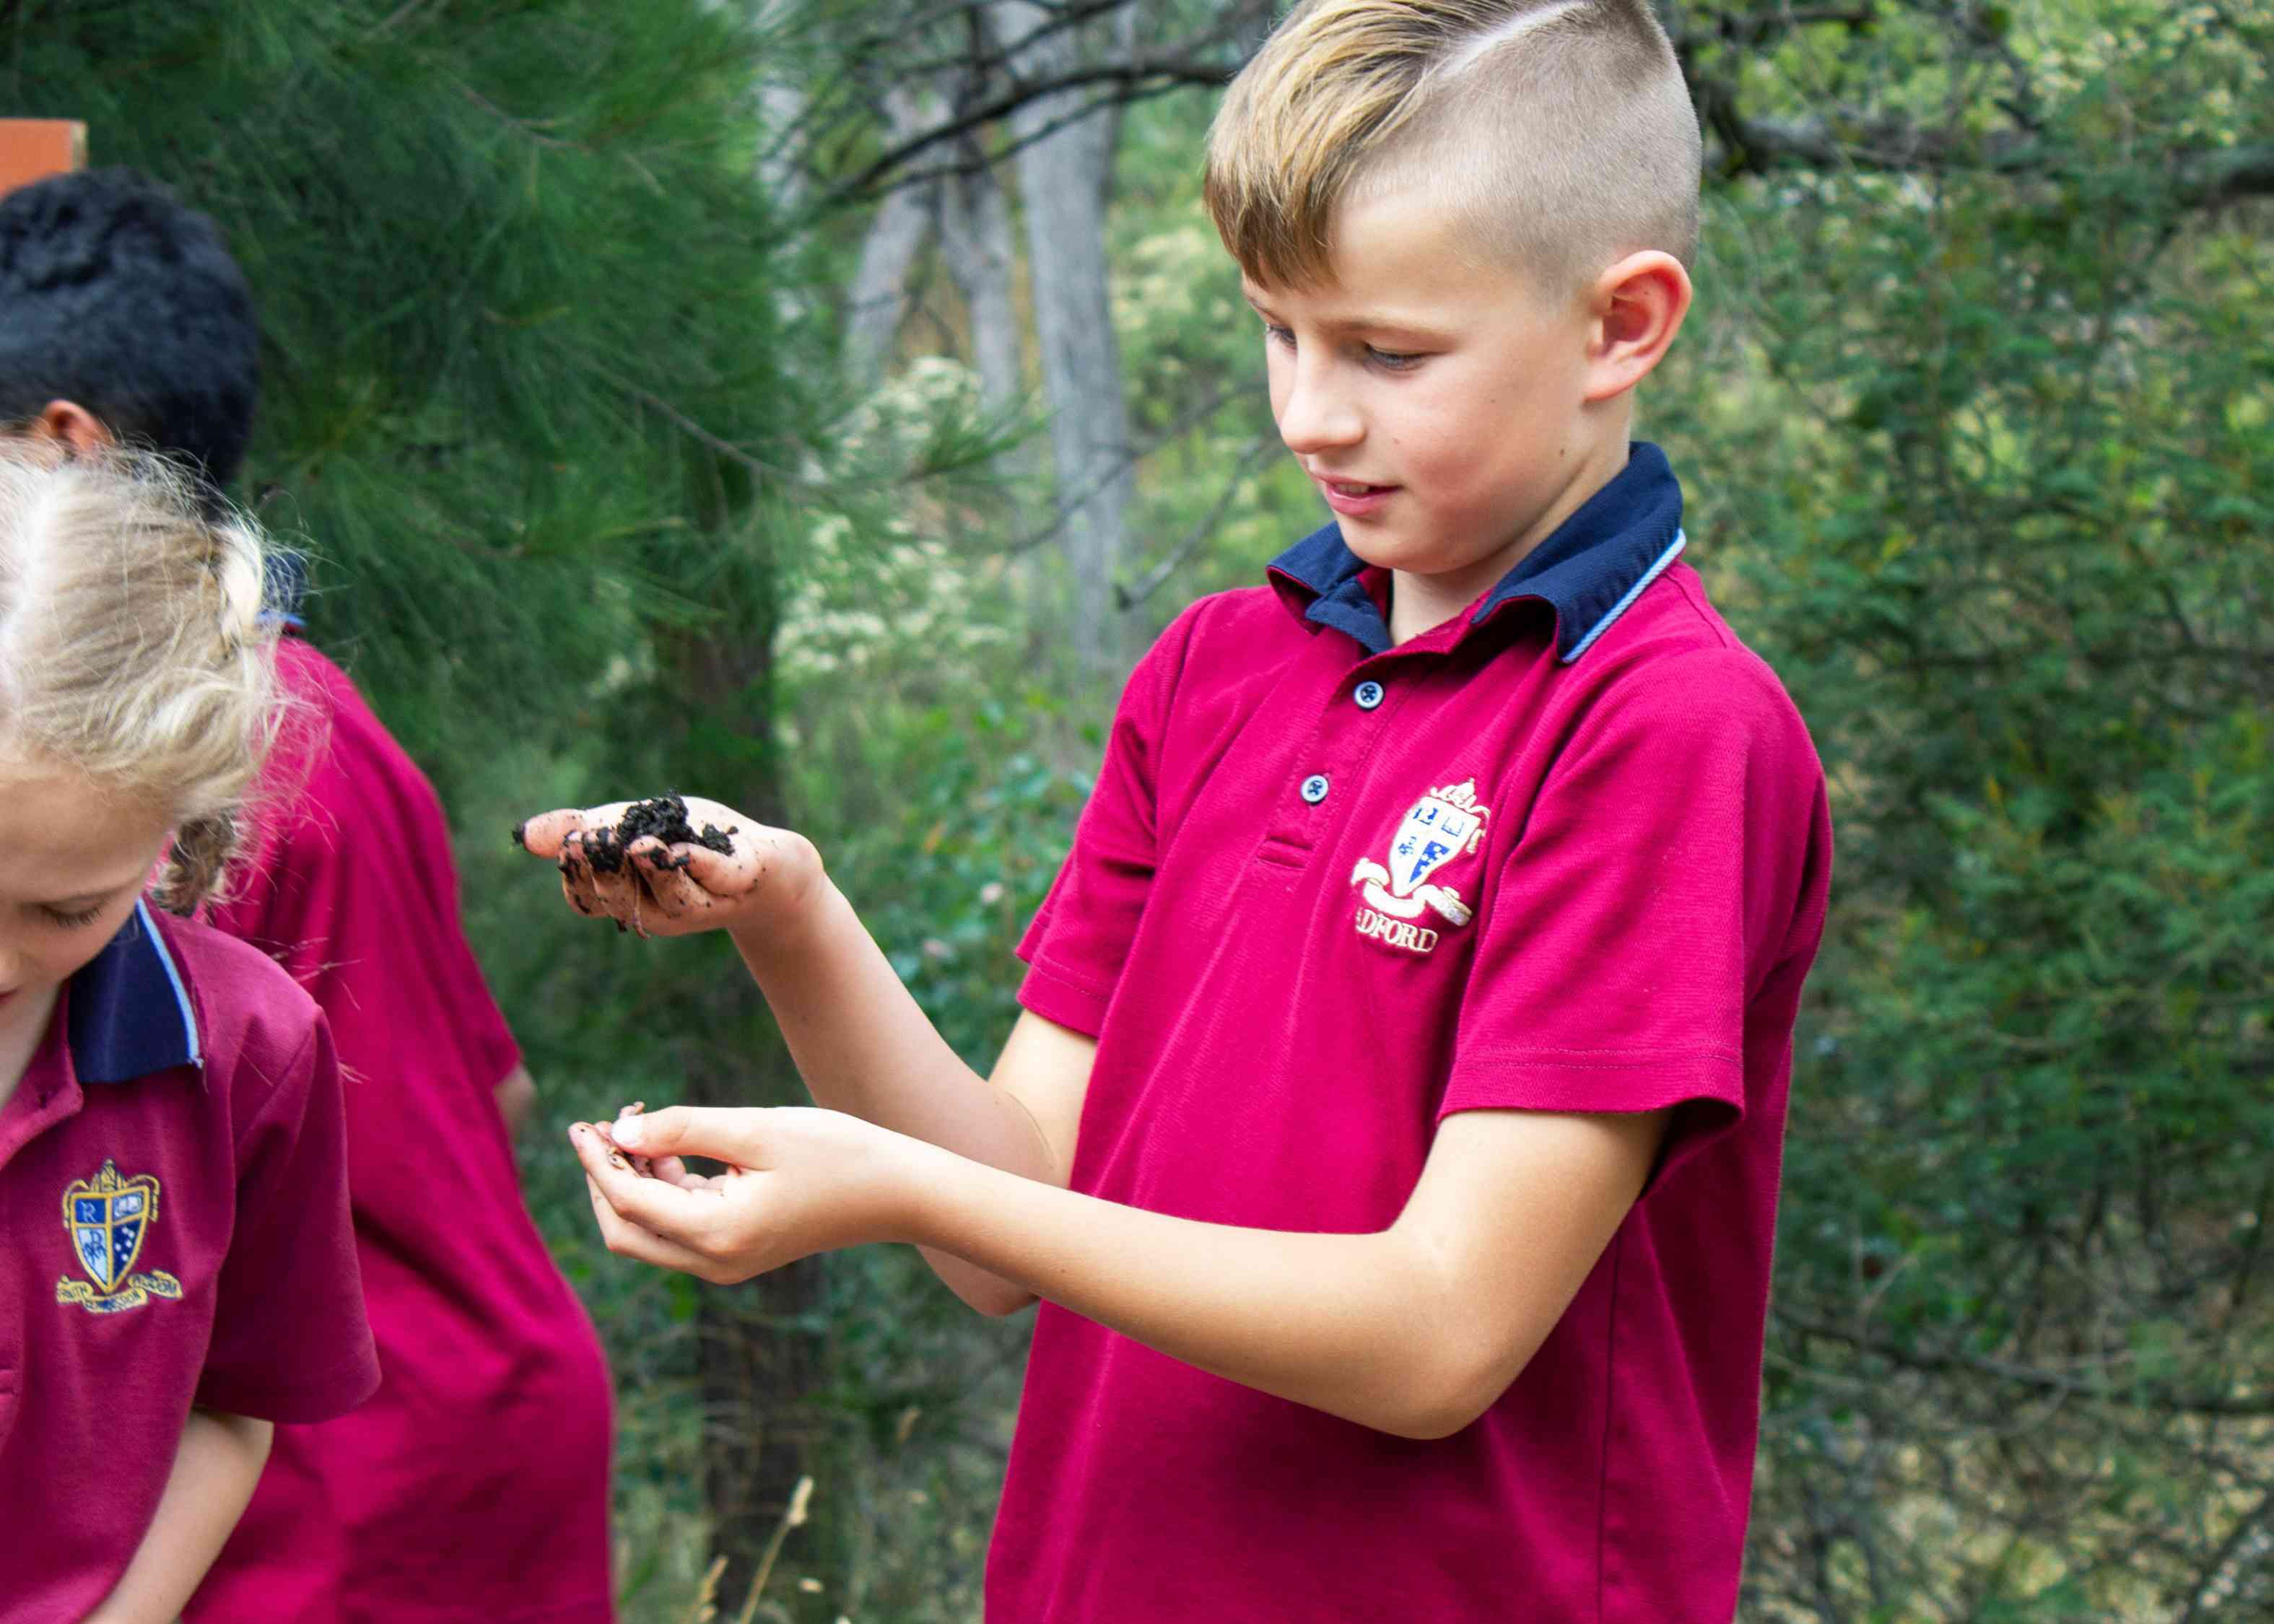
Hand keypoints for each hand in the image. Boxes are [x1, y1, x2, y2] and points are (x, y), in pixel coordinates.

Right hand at [514, 794, 819, 936]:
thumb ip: (580, 829)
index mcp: (628, 897)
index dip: (574, 873)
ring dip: (649, 867)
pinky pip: (708, 881)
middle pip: (615, 899)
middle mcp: (657, 910)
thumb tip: (523, 836)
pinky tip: (671, 847)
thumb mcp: (629, 825)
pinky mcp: (734, 887)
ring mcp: (697, 905)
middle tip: (595, 838)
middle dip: (604, 868)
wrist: (760, 854)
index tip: (574, 841)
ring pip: (664, 898)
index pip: (583, 899)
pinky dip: (691, 864)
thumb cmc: (690, 838)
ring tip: (638, 842)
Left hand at [568, 1105, 920, 1282]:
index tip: (583, 1122)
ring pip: (648, 1232)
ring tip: (636, 1124)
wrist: (895, 1191)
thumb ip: (681, 1130)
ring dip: (631, 1183)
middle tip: (598, 1126)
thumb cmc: (834, 1151)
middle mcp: (715, 1262)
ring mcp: (726, 1263)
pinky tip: (668, 1150)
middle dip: (602, 1180)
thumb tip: (618, 1133)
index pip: (629, 1202)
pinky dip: (662, 1191)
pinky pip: (679, 1228)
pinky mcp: (737, 1252)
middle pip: (625, 1231)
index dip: (597, 1161)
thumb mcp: (755, 1129)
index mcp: (717, 1234)